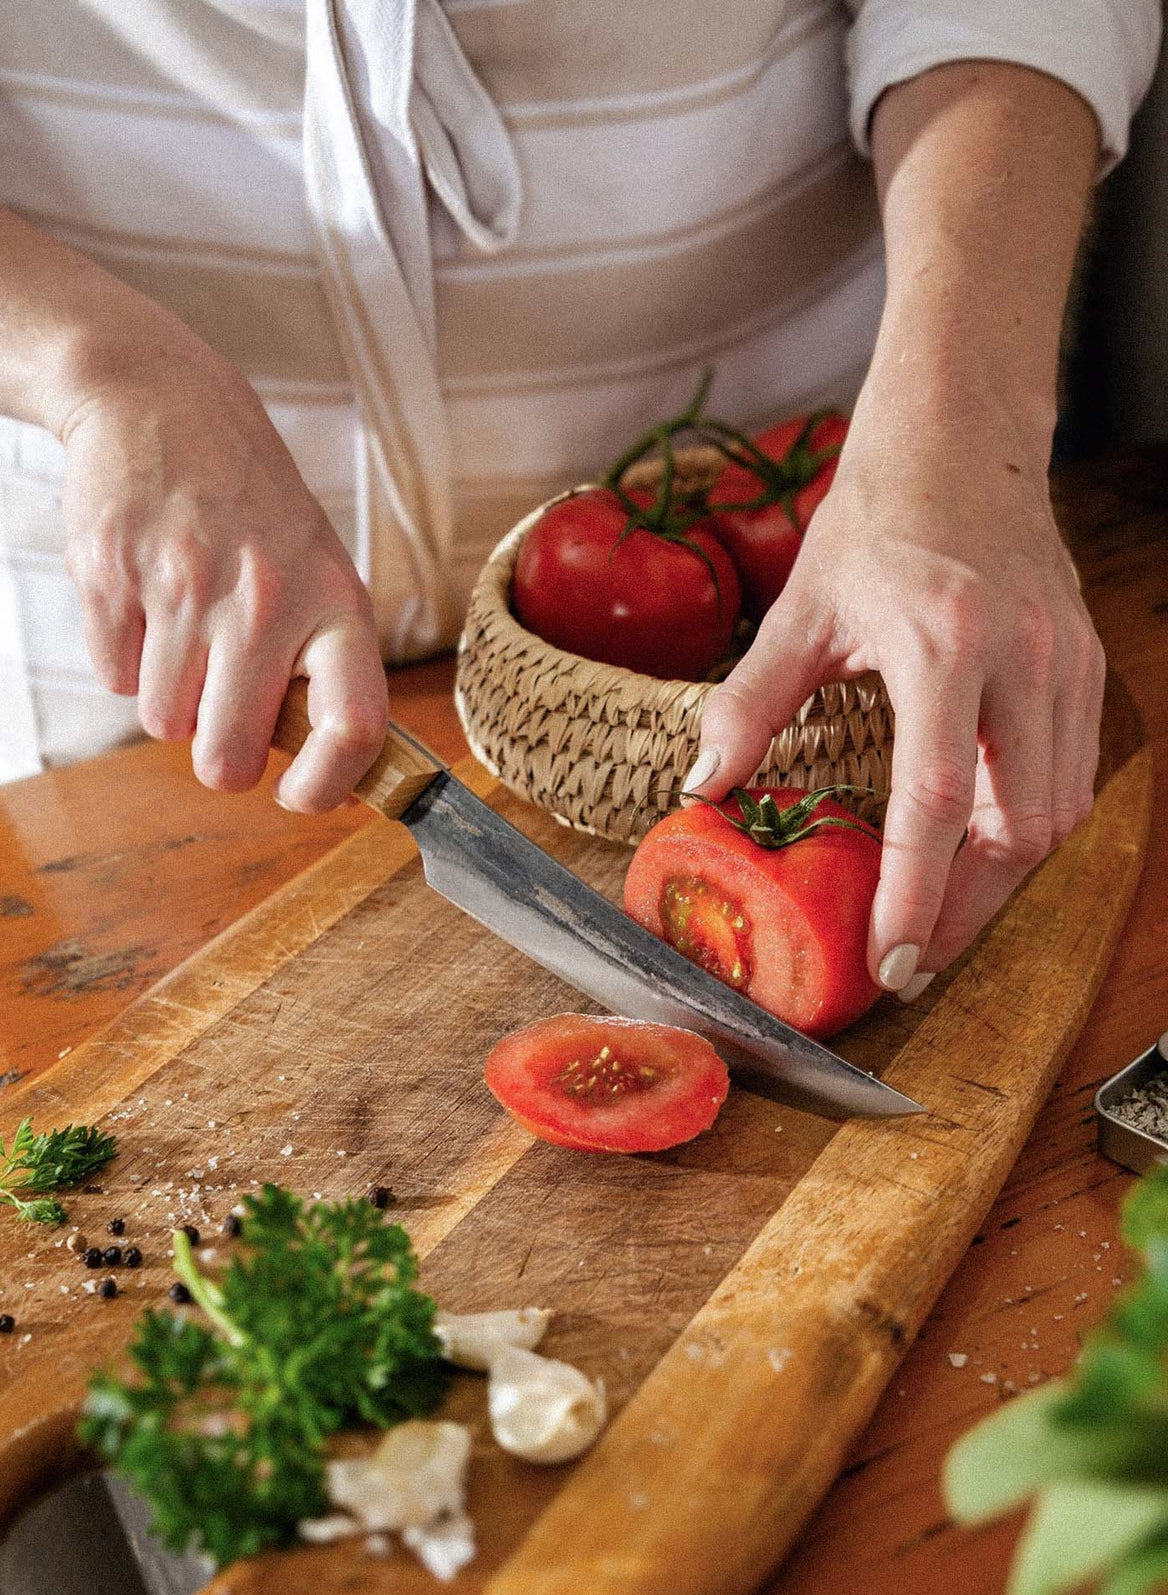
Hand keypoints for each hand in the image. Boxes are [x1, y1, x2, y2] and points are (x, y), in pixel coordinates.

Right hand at [59, 346, 386, 810]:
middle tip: (225, 722)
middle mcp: (265, 598)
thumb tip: (326, 774)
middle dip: (222, 759)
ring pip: (163, 725)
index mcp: (335, 603)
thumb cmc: (256, 509)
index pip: (354, 725)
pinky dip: (125, 660)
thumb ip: (322, 666)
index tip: (301, 795)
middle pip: (228, 757)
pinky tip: (147, 601)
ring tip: (188, 632)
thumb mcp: (321, 571)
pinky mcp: (111, 576)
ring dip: (171, 701)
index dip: (328, 785)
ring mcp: (184, 586)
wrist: (164, 403)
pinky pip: (111, 679)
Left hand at [687, 373, 1104, 999]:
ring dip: (998, 880)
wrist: (962, 438)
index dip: (915, 892)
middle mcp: (1025, 657)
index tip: (890, 960)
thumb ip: (748, 704)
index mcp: (945, 641)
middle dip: (965, 910)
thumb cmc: (878, 516)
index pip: (939, 797)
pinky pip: (1072, 776)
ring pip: (1057, 813)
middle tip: (909, 963)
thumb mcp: (799, 609)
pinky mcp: (1087, 665)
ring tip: (937, 921)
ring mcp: (1068, 663)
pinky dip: (1026, 828)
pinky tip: (977, 851)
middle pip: (1017, 826)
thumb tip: (701, 787)